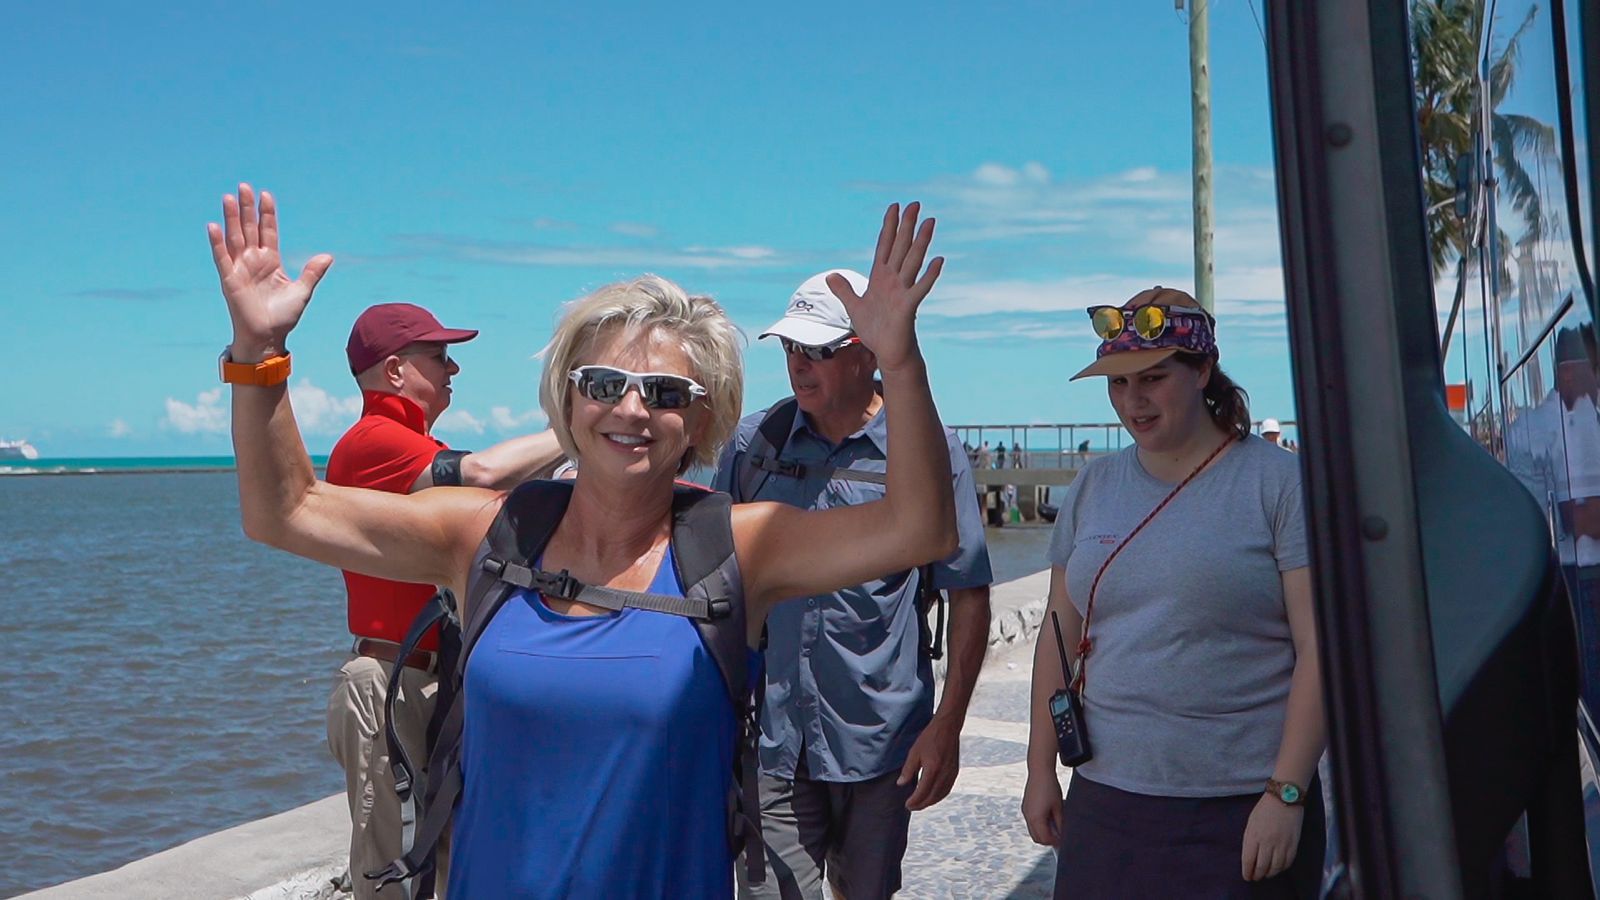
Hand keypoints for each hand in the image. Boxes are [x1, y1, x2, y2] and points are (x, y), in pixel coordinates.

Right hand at [207, 183, 332, 358]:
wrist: (269, 337)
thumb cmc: (283, 317)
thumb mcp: (302, 291)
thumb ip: (312, 272)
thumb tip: (328, 256)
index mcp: (271, 262)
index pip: (268, 232)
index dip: (267, 214)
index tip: (266, 195)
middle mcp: (253, 261)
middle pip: (249, 229)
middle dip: (247, 208)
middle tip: (244, 186)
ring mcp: (240, 268)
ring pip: (235, 237)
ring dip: (232, 218)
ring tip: (229, 197)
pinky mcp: (229, 279)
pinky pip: (221, 257)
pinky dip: (217, 242)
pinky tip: (214, 226)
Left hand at [828, 202, 941, 371]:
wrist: (889, 353)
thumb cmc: (876, 331)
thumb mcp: (854, 307)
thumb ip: (844, 290)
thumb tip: (831, 276)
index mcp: (880, 278)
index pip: (885, 246)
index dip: (889, 226)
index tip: (894, 206)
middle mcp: (893, 280)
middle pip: (901, 247)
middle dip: (907, 225)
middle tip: (916, 203)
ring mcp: (902, 292)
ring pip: (912, 262)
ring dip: (921, 242)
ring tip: (930, 222)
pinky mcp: (908, 307)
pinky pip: (920, 288)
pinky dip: (929, 275)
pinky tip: (939, 260)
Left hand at [898, 713, 961, 810]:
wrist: (948, 728)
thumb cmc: (930, 737)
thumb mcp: (914, 752)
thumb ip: (908, 770)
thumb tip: (901, 784)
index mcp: (932, 769)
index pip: (922, 792)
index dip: (914, 801)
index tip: (907, 804)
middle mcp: (944, 774)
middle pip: (932, 797)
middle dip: (921, 805)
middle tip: (912, 807)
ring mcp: (951, 774)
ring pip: (941, 795)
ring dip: (930, 802)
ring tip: (921, 803)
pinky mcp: (955, 772)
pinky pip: (947, 789)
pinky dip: (939, 796)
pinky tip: (933, 796)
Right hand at [1021, 769, 1063, 846]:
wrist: (1039, 771)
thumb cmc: (1050, 787)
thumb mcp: (1059, 806)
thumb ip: (1060, 823)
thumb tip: (1062, 834)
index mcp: (1036, 818)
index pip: (1045, 839)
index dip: (1054, 842)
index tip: (1063, 841)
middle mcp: (1028, 817)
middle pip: (1037, 838)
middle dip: (1048, 840)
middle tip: (1059, 836)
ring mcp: (1025, 812)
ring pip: (1033, 830)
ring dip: (1043, 832)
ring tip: (1054, 826)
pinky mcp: (1025, 807)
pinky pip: (1031, 822)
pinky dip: (1039, 825)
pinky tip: (1048, 817)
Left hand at [1241, 793, 1303, 880]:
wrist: (1284, 798)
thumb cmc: (1264, 809)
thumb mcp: (1251, 823)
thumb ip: (1250, 840)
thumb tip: (1249, 858)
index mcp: (1253, 836)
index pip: (1249, 860)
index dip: (1247, 872)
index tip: (1246, 877)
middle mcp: (1267, 842)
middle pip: (1262, 867)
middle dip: (1257, 875)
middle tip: (1255, 878)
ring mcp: (1282, 844)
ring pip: (1275, 868)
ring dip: (1269, 874)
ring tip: (1266, 874)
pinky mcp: (1293, 844)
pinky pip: (1287, 863)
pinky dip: (1282, 868)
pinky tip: (1278, 868)